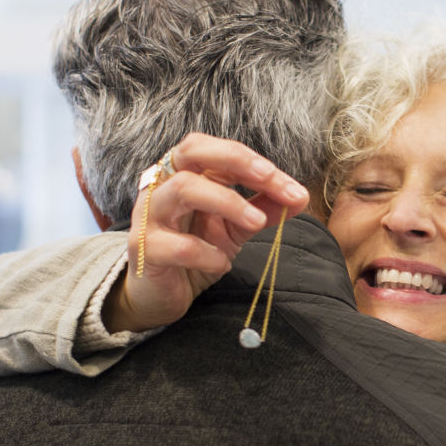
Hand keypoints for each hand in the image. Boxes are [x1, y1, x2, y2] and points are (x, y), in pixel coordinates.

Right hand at [107, 133, 313, 332]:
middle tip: (270, 180)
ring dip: (228, 201)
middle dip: (236, 161)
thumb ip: (263, 209)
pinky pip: (178, 245)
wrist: (159, 295)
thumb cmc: (194, 250)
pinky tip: (223, 264)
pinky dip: (208, 254)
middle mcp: (162, 186)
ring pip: (183, 189)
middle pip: (192, 152)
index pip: (216, 151)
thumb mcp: (234, 228)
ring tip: (257, 222)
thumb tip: (300, 197)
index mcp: (184, 174)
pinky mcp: (145, 250)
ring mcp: (150, 216)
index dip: (251, 160)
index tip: (289, 185)